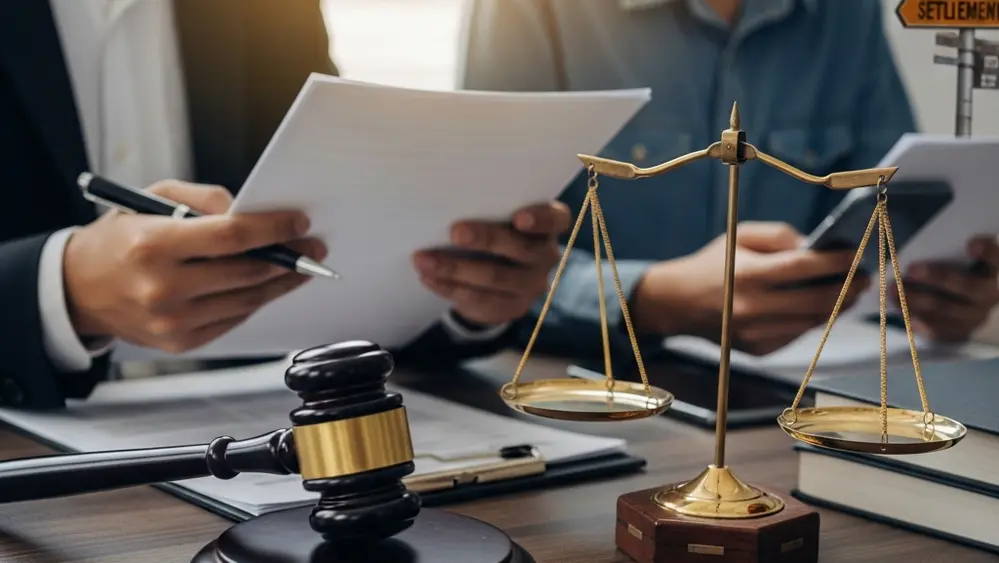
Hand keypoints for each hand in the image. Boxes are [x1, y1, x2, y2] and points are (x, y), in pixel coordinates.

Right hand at [63, 180, 326, 352]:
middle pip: (247, 273)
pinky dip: (254, 301)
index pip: (232, 237)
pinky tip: (267, 287)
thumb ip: (204, 200)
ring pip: (247, 301)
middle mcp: (162, 288)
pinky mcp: (180, 343)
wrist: (78, 289)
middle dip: (288, 259)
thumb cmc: (119, 239)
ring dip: (280, 284)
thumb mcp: (152, 199)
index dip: (274, 230)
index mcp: (153, 246)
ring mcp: (172, 321)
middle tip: (312, 247)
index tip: (300, 224)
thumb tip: (250, 211)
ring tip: (299, 268)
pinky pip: (233, 320)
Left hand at [412, 201, 570, 325]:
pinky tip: (429, 278)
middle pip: (519, 248)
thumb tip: (443, 200)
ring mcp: (531, 285)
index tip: (519, 218)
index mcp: (547, 226)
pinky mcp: (512, 307)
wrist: (496, 279)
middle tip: (455, 232)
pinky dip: (450, 288)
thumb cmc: (494, 231)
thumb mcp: (498, 217)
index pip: (555, 218)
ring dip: (455, 268)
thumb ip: (487, 209)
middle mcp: (546, 255)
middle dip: (486, 239)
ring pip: (494, 277)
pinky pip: (480, 299)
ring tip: (423, 260)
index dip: (540, 219)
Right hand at [632, 222, 870, 354]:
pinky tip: (819, 307)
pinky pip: (797, 334)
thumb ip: (779, 236)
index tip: (858, 254)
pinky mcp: (758, 350)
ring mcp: (756, 333)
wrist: (677, 303)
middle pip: (817, 300)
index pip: (805, 267)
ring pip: (812, 322)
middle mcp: (752, 308)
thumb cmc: (712, 264)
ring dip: (837, 306)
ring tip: (850, 292)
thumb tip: (817, 248)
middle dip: (849, 287)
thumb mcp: (739, 236)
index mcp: (747, 274)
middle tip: (865, 277)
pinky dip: (812, 320)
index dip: (838, 261)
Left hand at [890, 235, 998, 341]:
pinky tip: (900, 310)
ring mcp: (975, 317)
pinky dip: (916, 319)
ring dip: (915, 300)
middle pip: (964, 285)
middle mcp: (988, 295)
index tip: (971, 244)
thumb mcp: (959, 261)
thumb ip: (948, 254)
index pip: (995, 259)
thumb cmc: (957, 273)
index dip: (986, 252)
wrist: (967, 306)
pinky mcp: (960, 332)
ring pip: (945, 309)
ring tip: (892, 291)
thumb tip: (918, 251)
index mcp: (992, 272)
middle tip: (911, 268)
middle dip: (936, 276)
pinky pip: (937, 329)